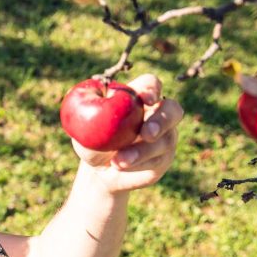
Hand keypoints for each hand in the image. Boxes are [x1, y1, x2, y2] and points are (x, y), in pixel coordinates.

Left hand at [72, 74, 182, 193]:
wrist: (100, 171)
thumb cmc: (91, 142)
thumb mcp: (83, 128)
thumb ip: (86, 115)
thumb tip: (89, 100)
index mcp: (138, 98)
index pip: (151, 85)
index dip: (151, 89)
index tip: (145, 99)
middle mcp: (157, 114)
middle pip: (173, 109)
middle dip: (162, 120)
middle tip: (146, 133)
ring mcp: (164, 137)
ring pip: (164, 140)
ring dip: (142, 151)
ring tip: (119, 161)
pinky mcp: (163, 159)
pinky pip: (157, 161)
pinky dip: (138, 165)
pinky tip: (120, 167)